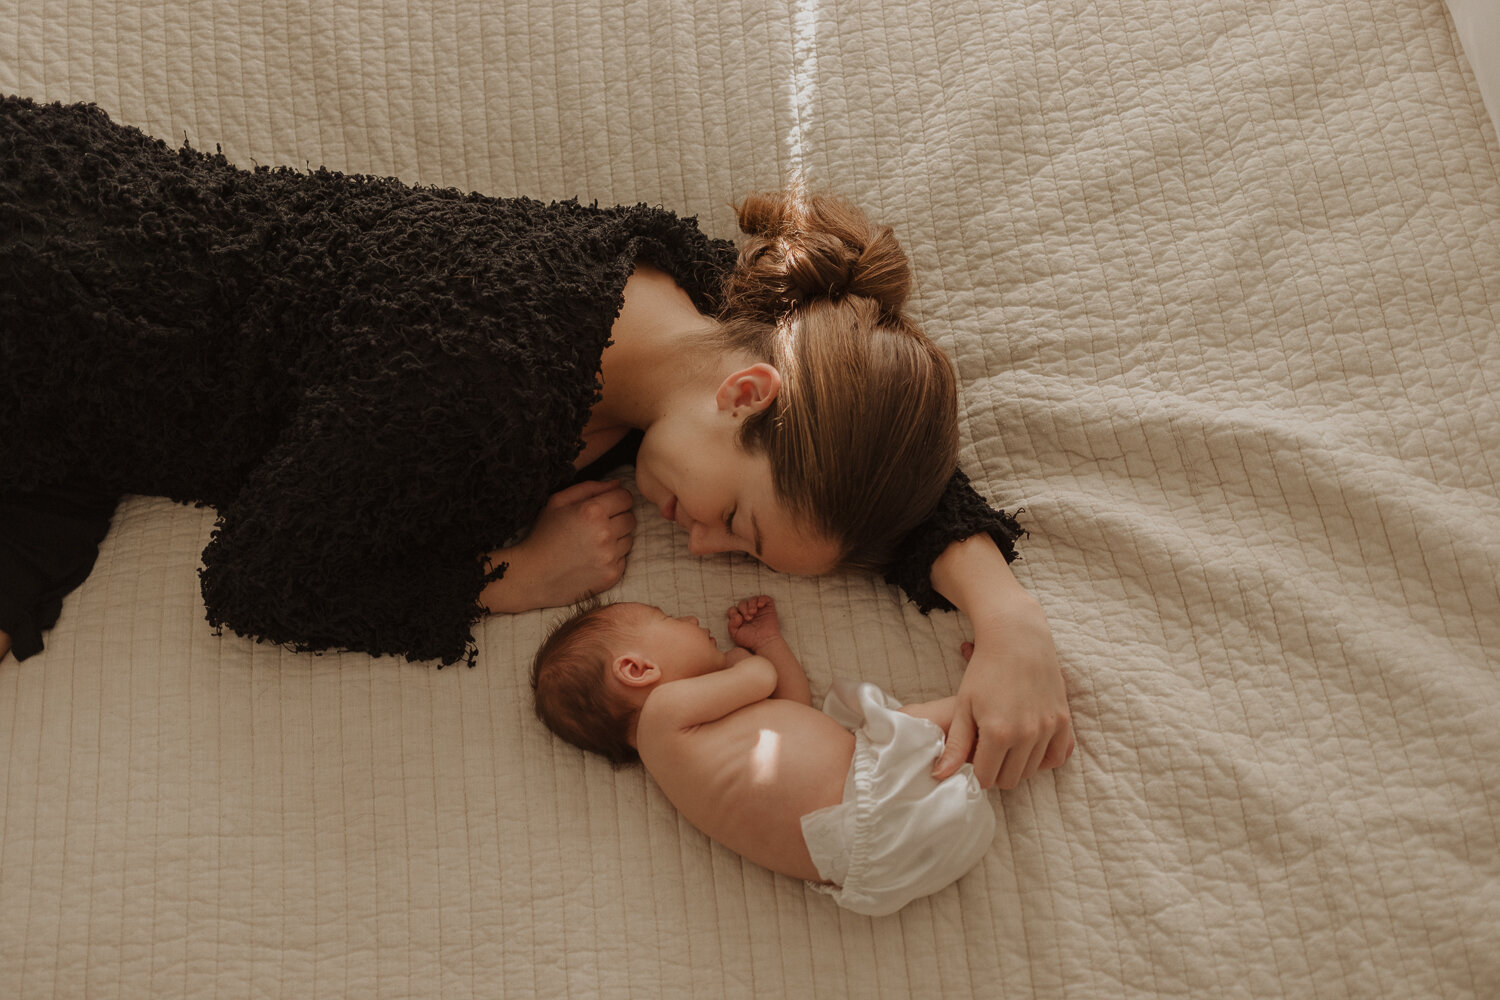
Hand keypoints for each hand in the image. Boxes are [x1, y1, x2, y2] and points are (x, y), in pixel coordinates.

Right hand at [479, 480, 635, 612]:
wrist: (533, 576)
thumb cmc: (543, 535)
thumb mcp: (558, 502)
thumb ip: (590, 488)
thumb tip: (618, 484)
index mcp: (592, 511)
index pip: (625, 497)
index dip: (617, 499)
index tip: (606, 506)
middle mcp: (605, 533)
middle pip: (630, 518)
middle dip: (618, 518)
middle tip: (597, 526)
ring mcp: (610, 556)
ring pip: (629, 538)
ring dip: (617, 538)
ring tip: (593, 543)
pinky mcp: (612, 575)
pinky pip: (624, 558)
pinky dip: (613, 557)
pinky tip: (593, 558)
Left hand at [726, 595, 782, 652]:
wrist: (764, 643)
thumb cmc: (750, 640)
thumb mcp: (736, 634)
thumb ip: (731, 624)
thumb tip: (737, 615)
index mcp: (740, 618)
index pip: (733, 609)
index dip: (734, 612)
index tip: (740, 620)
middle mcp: (749, 612)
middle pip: (742, 603)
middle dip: (743, 609)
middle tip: (748, 618)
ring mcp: (759, 610)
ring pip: (753, 599)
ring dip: (751, 604)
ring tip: (753, 613)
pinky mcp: (768, 608)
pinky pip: (765, 598)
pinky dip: (762, 599)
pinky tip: (760, 606)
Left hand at [934, 603, 1073, 789]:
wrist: (1017, 638)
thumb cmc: (984, 670)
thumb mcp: (963, 706)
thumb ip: (956, 745)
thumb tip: (940, 776)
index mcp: (997, 733)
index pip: (987, 778)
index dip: (977, 773)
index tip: (974, 760)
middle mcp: (1026, 735)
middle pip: (1010, 779)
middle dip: (997, 772)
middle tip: (989, 754)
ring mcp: (1048, 728)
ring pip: (1032, 770)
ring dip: (1018, 765)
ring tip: (1006, 747)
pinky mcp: (1063, 720)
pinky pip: (1058, 756)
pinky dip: (1044, 758)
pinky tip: (1030, 747)